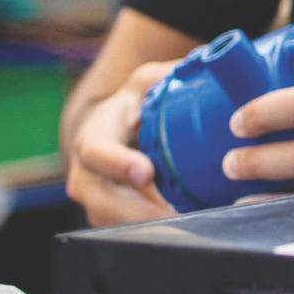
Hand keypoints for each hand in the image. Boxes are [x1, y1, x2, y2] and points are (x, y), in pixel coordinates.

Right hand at [67, 59, 176, 224]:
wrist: (118, 129)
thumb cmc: (136, 103)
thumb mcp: (148, 81)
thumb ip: (170, 74)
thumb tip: (207, 62)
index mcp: (95, 133)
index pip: (96, 150)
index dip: (116, 163)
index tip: (145, 172)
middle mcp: (86, 168)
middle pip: (96, 196)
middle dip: (131, 210)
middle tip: (171, 215)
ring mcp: (95, 194)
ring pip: (107, 219)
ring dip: (143, 226)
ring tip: (182, 226)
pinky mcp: (109, 213)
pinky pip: (122, 230)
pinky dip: (149, 232)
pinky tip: (181, 228)